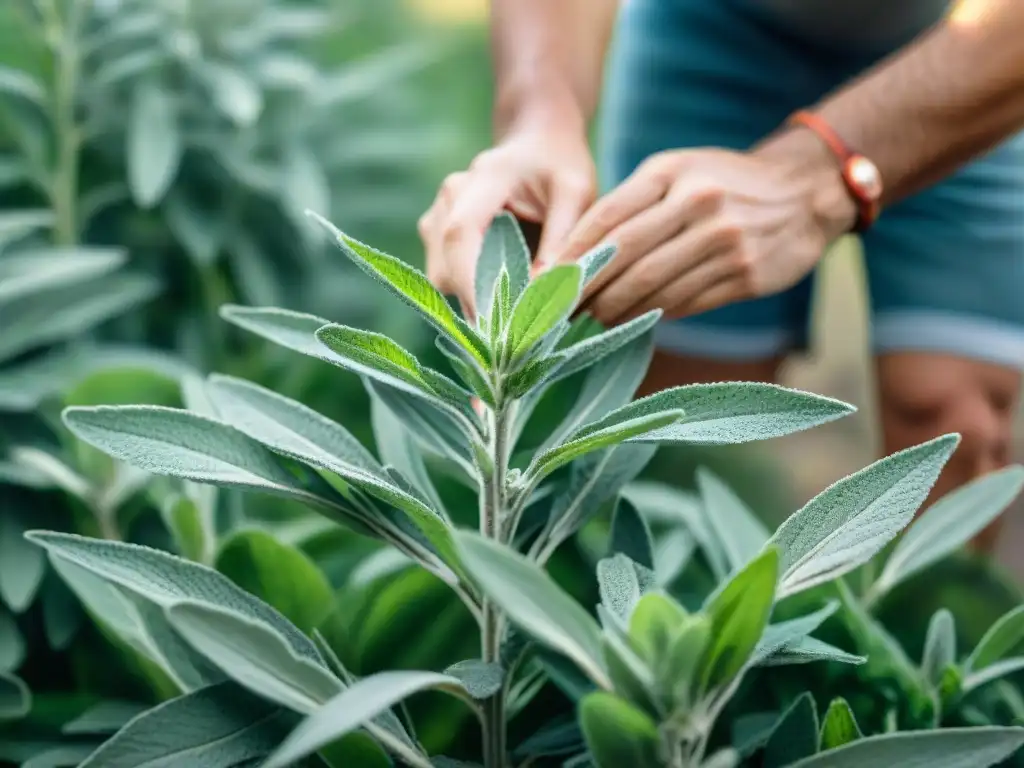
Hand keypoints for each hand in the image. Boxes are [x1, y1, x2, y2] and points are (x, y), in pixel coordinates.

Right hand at [418, 117, 595, 316]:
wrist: (536, 141)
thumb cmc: (559, 164)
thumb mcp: (576, 192)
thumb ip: (562, 238)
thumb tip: (544, 291)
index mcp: (481, 180)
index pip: (460, 236)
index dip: (471, 284)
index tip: (494, 325)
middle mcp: (448, 198)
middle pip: (445, 266)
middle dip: (477, 303)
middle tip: (519, 333)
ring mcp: (436, 216)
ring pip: (442, 278)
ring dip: (475, 300)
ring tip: (517, 313)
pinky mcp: (437, 236)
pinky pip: (447, 276)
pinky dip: (473, 293)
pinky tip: (504, 298)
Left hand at [551, 132, 856, 325]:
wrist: (805, 192)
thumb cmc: (723, 182)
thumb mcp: (679, 171)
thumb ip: (633, 203)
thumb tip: (579, 254)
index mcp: (671, 173)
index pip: (606, 218)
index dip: (572, 255)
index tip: (546, 281)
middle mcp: (697, 204)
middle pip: (624, 258)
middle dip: (586, 290)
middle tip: (560, 312)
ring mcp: (724, 241)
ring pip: (653, 287)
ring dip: (616, 310)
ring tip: (591, 320)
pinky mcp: (745, 274)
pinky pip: (686, 302)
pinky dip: (654, 314)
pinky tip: (634, 320)